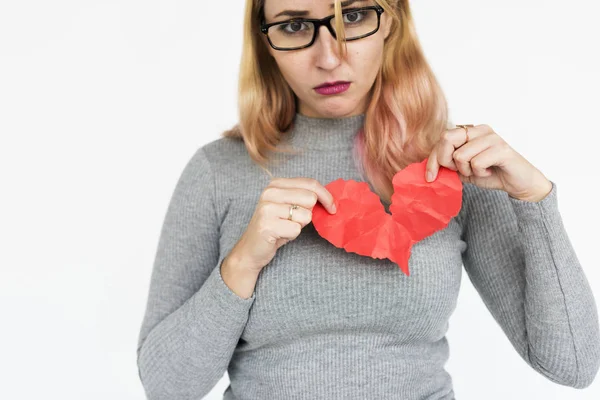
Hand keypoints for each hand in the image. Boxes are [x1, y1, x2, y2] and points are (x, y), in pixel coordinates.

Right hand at [228, 177, 336, 273]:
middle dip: (309, 213)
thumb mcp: (288, 206)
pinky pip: (296, 229)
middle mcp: (270, 192)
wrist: (250, 249)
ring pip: (305, 215)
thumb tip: (330, 199)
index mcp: (276, 184)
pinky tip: (280, 235)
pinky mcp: (267, 225)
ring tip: (285, 227)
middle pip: (310, 198)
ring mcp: (267, 208)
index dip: (326, 196)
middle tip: (295, 221)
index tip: (332, 208)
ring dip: (299, 226)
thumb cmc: (274, 227)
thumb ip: (303, 197)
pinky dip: (292, 235)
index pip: (310, 183)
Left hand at [425, 124, 552, 201]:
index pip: (442, 138)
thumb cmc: (490, 173)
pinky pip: (476, 163)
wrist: (517, 183)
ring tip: (480, 171)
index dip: (433, 159)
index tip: (430, 177)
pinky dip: (480, 173)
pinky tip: (489, 171)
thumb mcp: (462, 169)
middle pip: (447, 139)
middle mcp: (480, 130)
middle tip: (461, 171)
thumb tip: (428, 167)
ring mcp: (492, 137)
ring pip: (461, 155)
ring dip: (467, 170)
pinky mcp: (501, 149)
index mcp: (470, 131)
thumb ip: (447, 163)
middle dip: (447, 161)